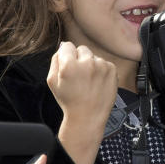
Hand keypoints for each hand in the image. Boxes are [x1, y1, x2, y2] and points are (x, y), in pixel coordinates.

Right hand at [48, 42, 117, 163]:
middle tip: (79, 77)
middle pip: (82, 49)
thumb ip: (55, 61)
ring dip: (91, 65)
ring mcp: (101, 66)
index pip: (67, 46)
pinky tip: (97, 83)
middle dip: (79, 59)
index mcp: (69, 65)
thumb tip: (62, 46)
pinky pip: (104, 63)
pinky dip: (101, 71)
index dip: (66, 56)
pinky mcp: (112, 70)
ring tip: (89, 83)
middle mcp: (87, 63)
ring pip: (94, 57)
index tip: (68, 67)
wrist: (88, 117)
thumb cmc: (69, 101)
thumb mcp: (52, 81)